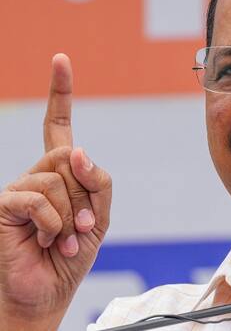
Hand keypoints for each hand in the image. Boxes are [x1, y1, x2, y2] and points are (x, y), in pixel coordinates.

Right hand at [0, 54, 111, 329]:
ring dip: (72, 216)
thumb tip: (78, 150)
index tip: (61, 60)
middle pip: (71, 156)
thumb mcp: (100, 217)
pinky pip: (39, 198)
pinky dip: (53, 224)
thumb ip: (96, 182)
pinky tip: (47, 241)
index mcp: (61, 173)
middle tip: (83, 227)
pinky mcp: (6, 204)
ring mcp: (20, 186)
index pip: (58, 125)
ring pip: (59, 178)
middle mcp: (38, 173)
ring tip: (63, 239)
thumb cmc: (72, 254)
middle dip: (86, 196)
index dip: (60, 93)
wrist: (47, 291)